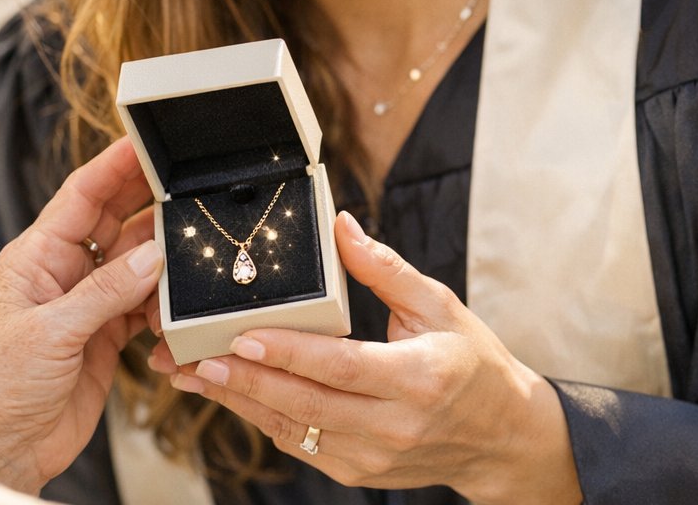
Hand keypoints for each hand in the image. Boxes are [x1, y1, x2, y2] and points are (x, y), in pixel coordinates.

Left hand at [0, 137, 159, 493]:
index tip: (145, 141)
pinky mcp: (107, 333)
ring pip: (136, 260)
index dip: (114, 165)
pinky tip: (175, 303)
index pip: (82, 195)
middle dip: (148, 198)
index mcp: (38, 255)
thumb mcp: (50, 331)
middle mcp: (65, 271)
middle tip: (186, 179)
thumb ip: (106, 291)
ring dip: (161, 256)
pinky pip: (145, 302)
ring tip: (190, 244)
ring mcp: (88, 301)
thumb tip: (154, 256)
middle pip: (115, 219)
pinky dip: (162, 301)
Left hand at [158, 211, 580, 504]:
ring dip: (242, 404)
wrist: (501, 435)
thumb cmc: (472, 361)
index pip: (341, 366)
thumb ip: (384, 268)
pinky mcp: (361, 472)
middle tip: (197, 360)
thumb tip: (340, 226)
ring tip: (197, 378)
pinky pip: (303, 448)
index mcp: (417, 377)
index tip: (242, 337)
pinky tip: (234, 397)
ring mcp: (375, 457)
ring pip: (296, 431)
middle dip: (245, 382)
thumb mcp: (438, 304)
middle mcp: (394, 425)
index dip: (288, 353)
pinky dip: (265, 421)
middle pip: (306, 405)